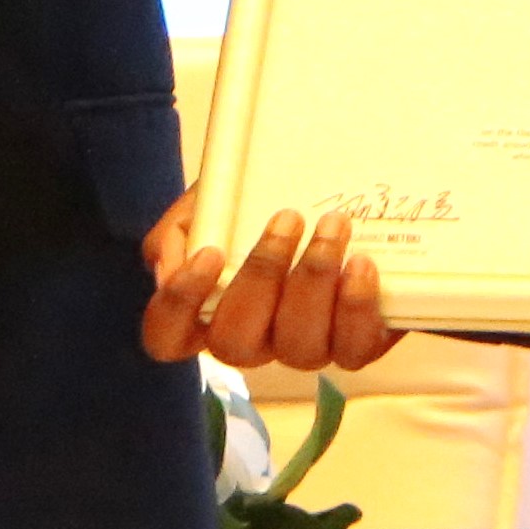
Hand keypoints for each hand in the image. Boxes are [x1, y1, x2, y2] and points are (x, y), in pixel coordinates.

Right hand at [142, 195, 396, 373]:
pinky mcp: (356, 341)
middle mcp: (252, 339)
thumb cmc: (264, 196)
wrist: (338, 180)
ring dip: (314, 283)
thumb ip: (185, 225)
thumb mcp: (216, 197)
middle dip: (261, 277)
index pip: (168, 338)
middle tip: (288, 218)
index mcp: (207, 309)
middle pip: (235, 344)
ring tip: (333, 226)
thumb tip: (175, 263)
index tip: (209, 253)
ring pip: (299, 349)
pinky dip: (357, 308)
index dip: (179, 307)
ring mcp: (302, 346)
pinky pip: (354, 349)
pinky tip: (361, 264)